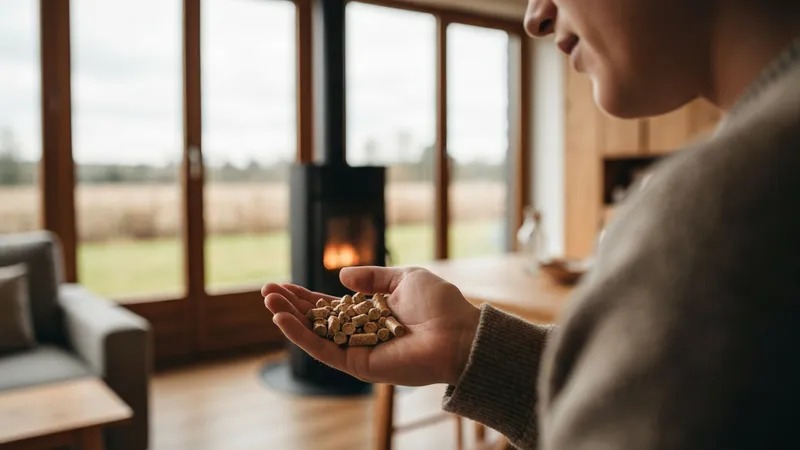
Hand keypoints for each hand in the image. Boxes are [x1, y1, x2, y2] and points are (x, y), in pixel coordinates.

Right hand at [262, 266, 480, 385]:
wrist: (458, 333)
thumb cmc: (439, 304)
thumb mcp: (404, 278)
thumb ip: (372, 277)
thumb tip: (340, 276)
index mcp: (371, 313)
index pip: (330, 306)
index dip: (305, 296)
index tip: (282, 285)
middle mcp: (361, 333)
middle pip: (316, 320)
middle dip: (290, 306)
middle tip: (266, 291)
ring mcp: (357, 350)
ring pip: (315, 335)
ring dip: (289, 319)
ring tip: (268, 302)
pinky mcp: (358, 365)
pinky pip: (323, 351)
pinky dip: (302, 336)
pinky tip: (283, 320)